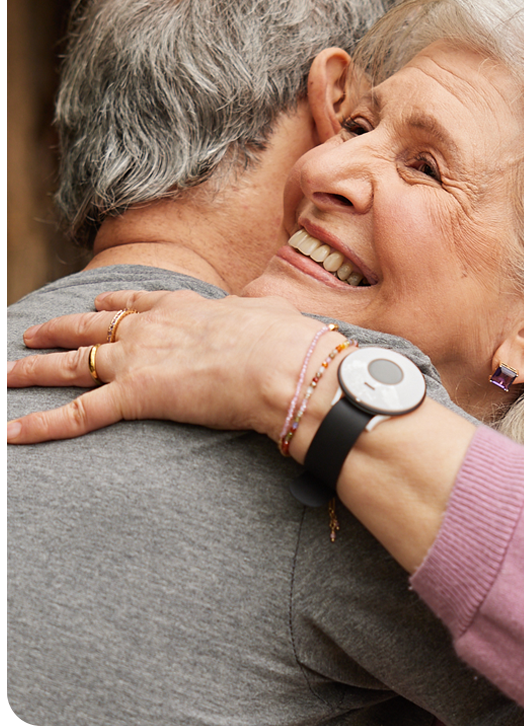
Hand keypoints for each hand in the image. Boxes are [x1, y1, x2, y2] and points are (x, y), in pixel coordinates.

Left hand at [6, 290, 338, 444]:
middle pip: (91, 326)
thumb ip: (256, 315)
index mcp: (183, 307)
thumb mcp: (269, 314)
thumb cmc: (284, 340)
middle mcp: (150, 327)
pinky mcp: (134, 395)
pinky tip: (12, 432)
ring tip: (9, 371)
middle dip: (59, 329)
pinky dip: (41, 425)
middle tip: (33, 332)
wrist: (279, 363)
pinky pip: (77, 414)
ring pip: (72, 363)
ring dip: (35, 368)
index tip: (98, 303)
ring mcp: (137, 358)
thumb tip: (268, 315)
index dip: (112, 304)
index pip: (136, 303)